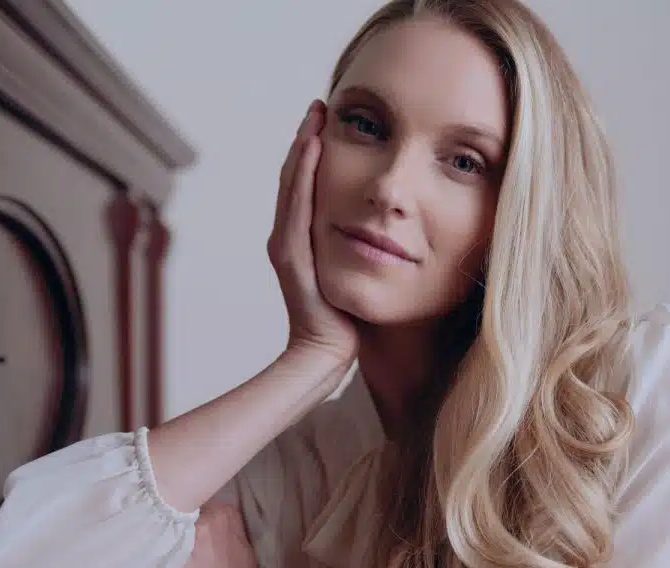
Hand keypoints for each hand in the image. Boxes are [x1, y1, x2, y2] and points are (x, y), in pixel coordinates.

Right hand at [268, 100, 357, 362]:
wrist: (326, 355)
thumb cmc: (347, 324)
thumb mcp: (355, 276)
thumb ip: (358, 252)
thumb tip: (383, 233)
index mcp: (302, 242)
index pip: (306, 187)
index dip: (313, 154)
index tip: (328, 124)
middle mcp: (288, 238)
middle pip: (294, 178)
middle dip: (306, 141)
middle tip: (318, 108)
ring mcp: (286, 245)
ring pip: (292, 184)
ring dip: (303, 148)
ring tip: (314, 117)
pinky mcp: (291, 254)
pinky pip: (297, 204)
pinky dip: (303, 173)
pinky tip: (313, 148)